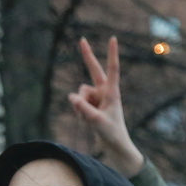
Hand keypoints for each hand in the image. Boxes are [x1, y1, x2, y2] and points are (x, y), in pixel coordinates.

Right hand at [67, 37, 145, 177]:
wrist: (115, 146)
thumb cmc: (112, 134)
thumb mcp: (97, 122)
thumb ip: (84, 110)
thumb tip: (71, 97)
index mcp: (112, 93)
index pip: (112, 70)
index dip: (112, 54)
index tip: (113, 39)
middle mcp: (104, 92)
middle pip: (93, 70)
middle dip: (87, 56)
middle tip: (81, 39)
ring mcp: (96, 98)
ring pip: (79, 94)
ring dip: (80, 106)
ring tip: (91, 119)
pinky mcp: (90, 104)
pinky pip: (77, 103)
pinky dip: (79, 112)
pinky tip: (88, 121)